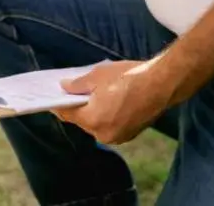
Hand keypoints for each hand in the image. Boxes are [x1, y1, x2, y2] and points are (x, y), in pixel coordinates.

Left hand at [52, 59, 176, 145]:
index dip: (58, 104)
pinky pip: (110, 125)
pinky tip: (107, 101)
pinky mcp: (130, 134)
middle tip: (71, 93)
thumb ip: (77, 85)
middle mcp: (103, 134)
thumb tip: (64, 87)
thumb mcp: (98, 76)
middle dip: (77, 107)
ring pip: (97, 124)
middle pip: (82, 121)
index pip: (67, 114)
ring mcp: (118, 137)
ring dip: (92, 112)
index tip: (51, 98)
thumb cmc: (129, 77)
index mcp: (93, 120)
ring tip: (90, 95)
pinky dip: (106, 115)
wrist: (162, 84)